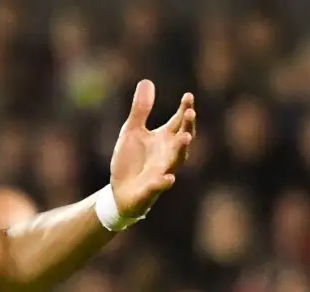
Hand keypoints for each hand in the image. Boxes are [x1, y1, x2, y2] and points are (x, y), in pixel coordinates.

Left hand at [109, 80, 195, 217]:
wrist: (120, 192)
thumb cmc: (131, 160)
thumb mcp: (132, 131)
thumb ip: (141, 110)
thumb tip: (146, 81)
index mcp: (165, 138)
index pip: (179, 121)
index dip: (185, 109)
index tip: (188, 96)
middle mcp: (169, 154)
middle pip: (182, 138)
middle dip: (187, 126)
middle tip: (189, 112)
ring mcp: (162, 171)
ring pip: (176, 160)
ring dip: (181, 149)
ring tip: (185, 138)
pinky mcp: (151, 189)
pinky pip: (159, 185)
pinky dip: (164, 182)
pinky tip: (168, 178)